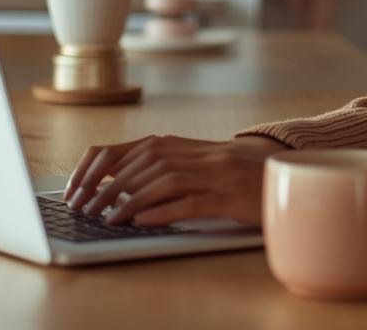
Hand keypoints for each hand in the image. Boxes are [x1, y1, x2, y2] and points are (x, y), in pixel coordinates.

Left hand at [61, 134, 289, 226]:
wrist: (288, 172)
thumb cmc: (240, 173)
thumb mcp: (201, 163)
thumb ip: (166, 166)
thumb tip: (120, 179)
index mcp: (187, 145)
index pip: (133, 150)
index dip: (101, 167)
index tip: (78, 188)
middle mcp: (199, 155)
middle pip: (143, 165)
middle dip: (109, 187)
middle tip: (86, 209)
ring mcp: (216, 174)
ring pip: (163, 182)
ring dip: (130, 200)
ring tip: (109, 219)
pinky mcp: (230, 196)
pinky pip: (191, 202)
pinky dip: (163, 211)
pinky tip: (143, 221)